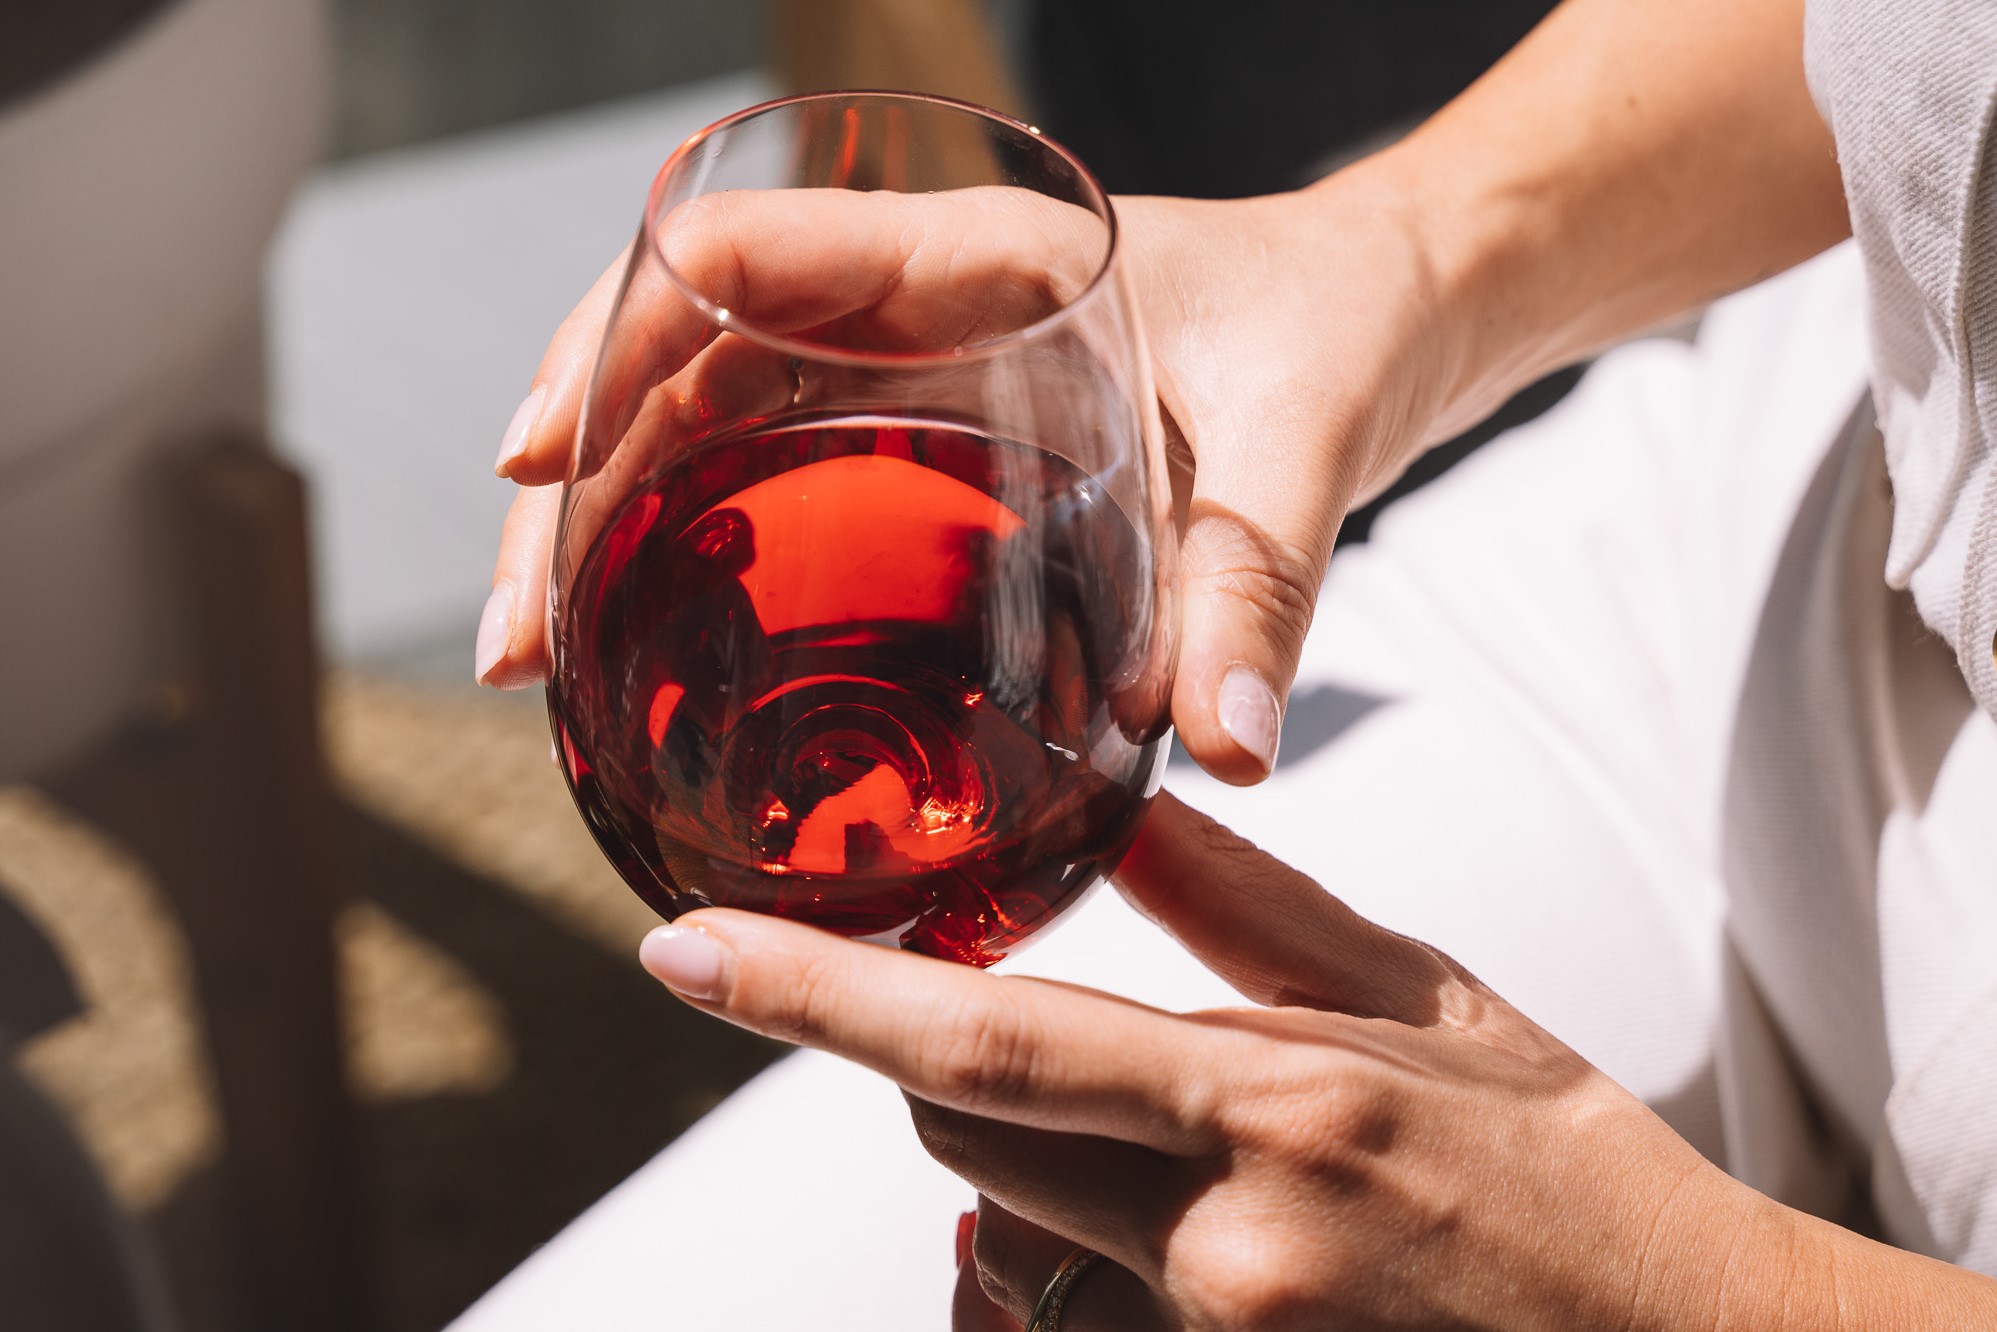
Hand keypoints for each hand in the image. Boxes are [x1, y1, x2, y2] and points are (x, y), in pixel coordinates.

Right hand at [478, 163, 1477, 783]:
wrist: (1396, 304)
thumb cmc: (1344, 321)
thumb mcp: (1305, 440)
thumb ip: (1259, 586)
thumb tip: (1226, 747)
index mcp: (986, 255)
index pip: (751, 254)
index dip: (616, 339)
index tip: (537, 452)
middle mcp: (926, 307)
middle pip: (686, 356)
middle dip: (578, 479)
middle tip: (520, 636)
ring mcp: (923, 375)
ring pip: (716, 425)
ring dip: (621, 530)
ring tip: (553, 661)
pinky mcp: (943, 444)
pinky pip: (789, 481)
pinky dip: (713, 554)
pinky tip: (678, 653)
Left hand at [634, 792, 1804, 1330]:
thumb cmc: (1568, 1168)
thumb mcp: (1427, 1000)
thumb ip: (1250, 910)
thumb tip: (1117, 809)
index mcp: (1272, 1109)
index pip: (985, 1045)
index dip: (811, 998)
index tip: (684, 951)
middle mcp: (1220, 1250)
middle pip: (959, 1140)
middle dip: (944, 1067)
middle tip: (1038, 1023)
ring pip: (999, 1240)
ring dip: (1021, 1174)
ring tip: (1154, 1146)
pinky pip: (1063, 1319)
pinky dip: (1070, 1262)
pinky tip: (1174, 1236)